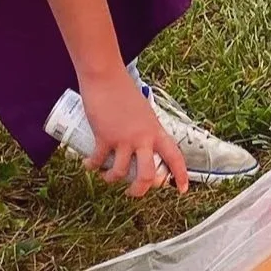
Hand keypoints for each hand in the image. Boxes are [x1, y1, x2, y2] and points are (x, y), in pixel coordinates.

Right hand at [81, 69, 188, 196]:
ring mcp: (123, 139)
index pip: (175, 156)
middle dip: (140, 190)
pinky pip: (98, 161)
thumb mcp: (143, 112)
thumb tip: (141, 143)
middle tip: (133, 192)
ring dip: (111, 180)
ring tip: (107, 178)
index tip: (183, 189)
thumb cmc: (124, 91)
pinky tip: (88, 165)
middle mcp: (143, 138)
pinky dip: (91, 166)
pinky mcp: (104, 137)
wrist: (106, 78)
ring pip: (120, 173)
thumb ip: (145, 129)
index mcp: (156, 131)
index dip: (180, 175)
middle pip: (147, 175)